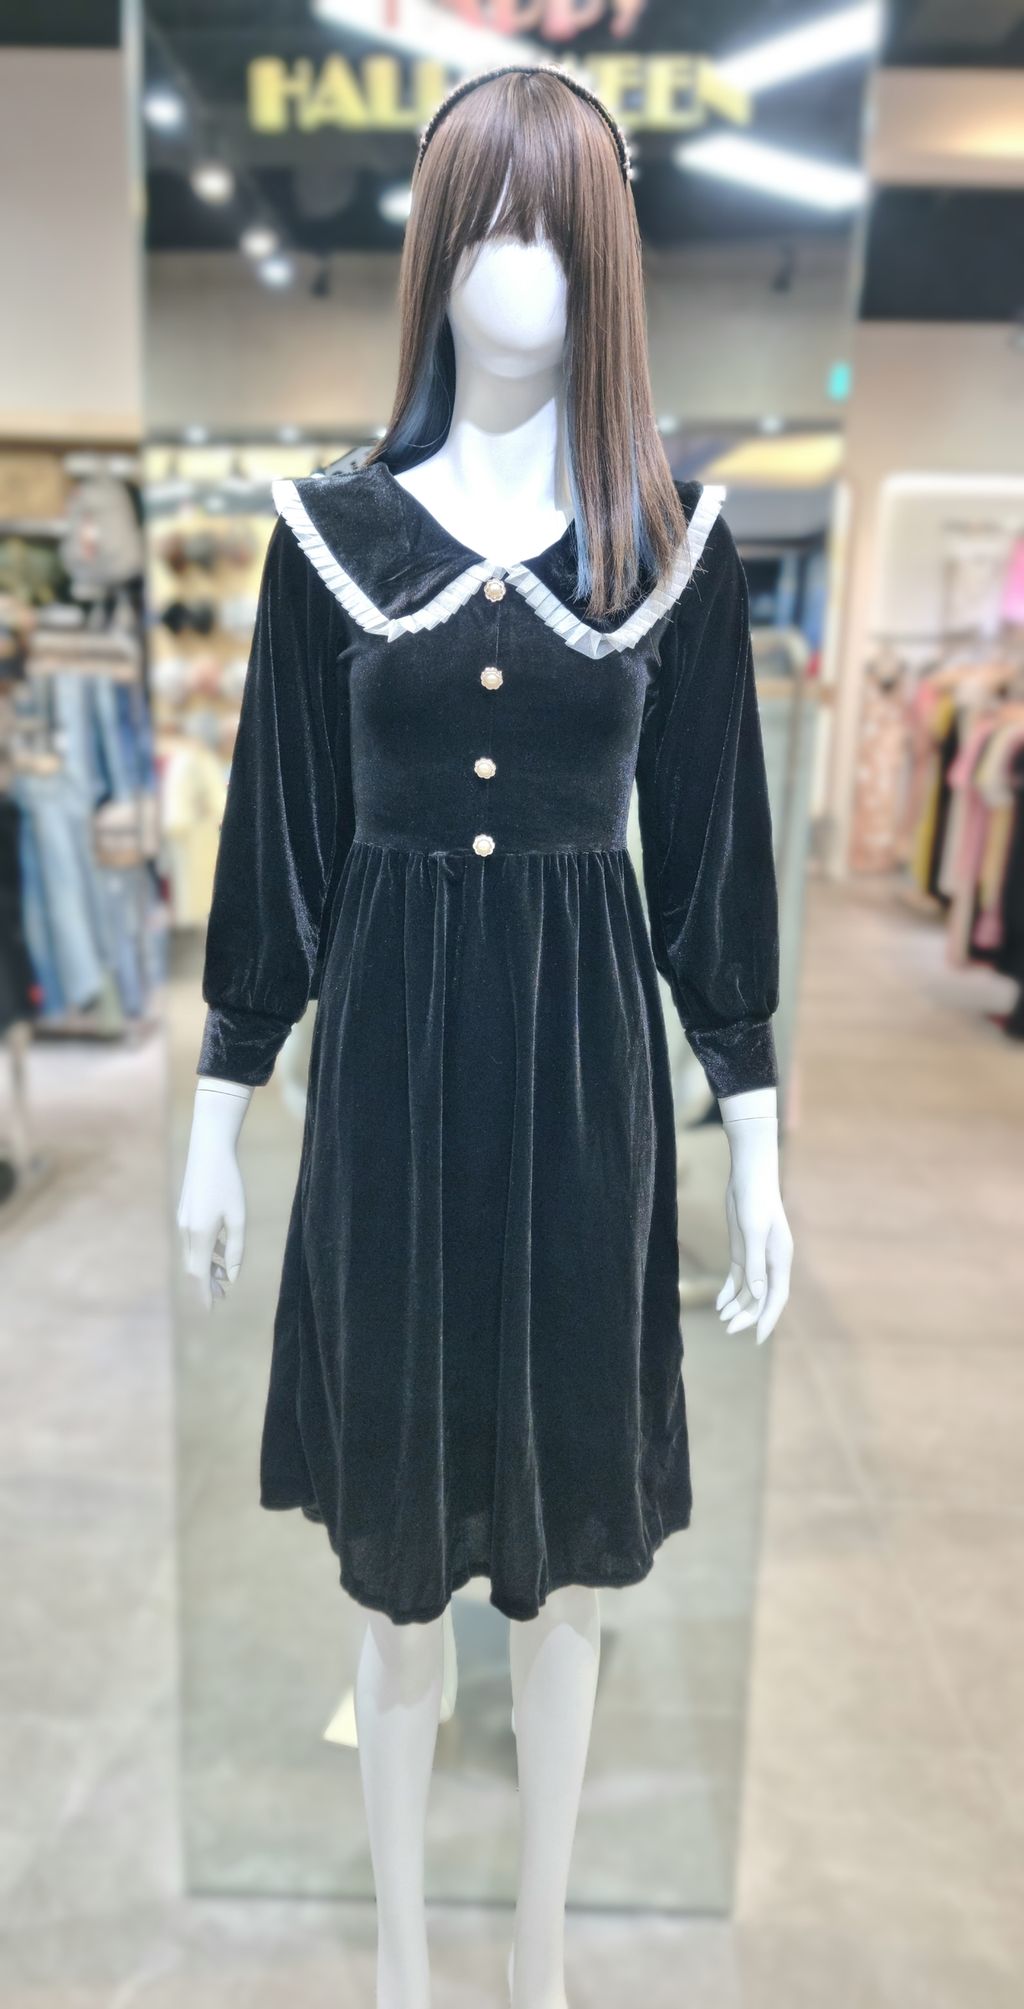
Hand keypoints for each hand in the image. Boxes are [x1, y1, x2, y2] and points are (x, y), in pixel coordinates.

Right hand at [176, 1081, 251, 1310]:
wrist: (208, 1150)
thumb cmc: (228, 1183)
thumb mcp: (238, 1218)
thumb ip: (235, 1249)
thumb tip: (232, 1276)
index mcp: (200, 1234)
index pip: (199, 1275)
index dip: (204, 1294)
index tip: (210, 1311)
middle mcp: (187, 1231)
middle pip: (194, 1268)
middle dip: (207, 1285)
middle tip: (221, 1299)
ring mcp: (184, 1221)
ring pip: (194, 1254)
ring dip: (208, 1268)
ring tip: (225, 1279)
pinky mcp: (185, 1212)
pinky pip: (194, 1241)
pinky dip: (205, 1252)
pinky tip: (220, 1254)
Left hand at [716, 1108, 792, 1343]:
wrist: (749, 1175)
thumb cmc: (754, 1199)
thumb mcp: (753, 1231)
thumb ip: (756, 1263)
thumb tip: (759, 1295)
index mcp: (780, 1259)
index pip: (776, 1297)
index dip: (767, 1318)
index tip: (756, 1337)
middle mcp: (771, 1261)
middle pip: (762, 1297)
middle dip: (748, 1315)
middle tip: (729, 1330)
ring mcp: (757, 1256)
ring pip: (750, 1290)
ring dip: (737, 1306)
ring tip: (723, 1321)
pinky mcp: (743, 1249)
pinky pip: (738, 1277)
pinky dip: (730, 1291)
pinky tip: (720, 1304)